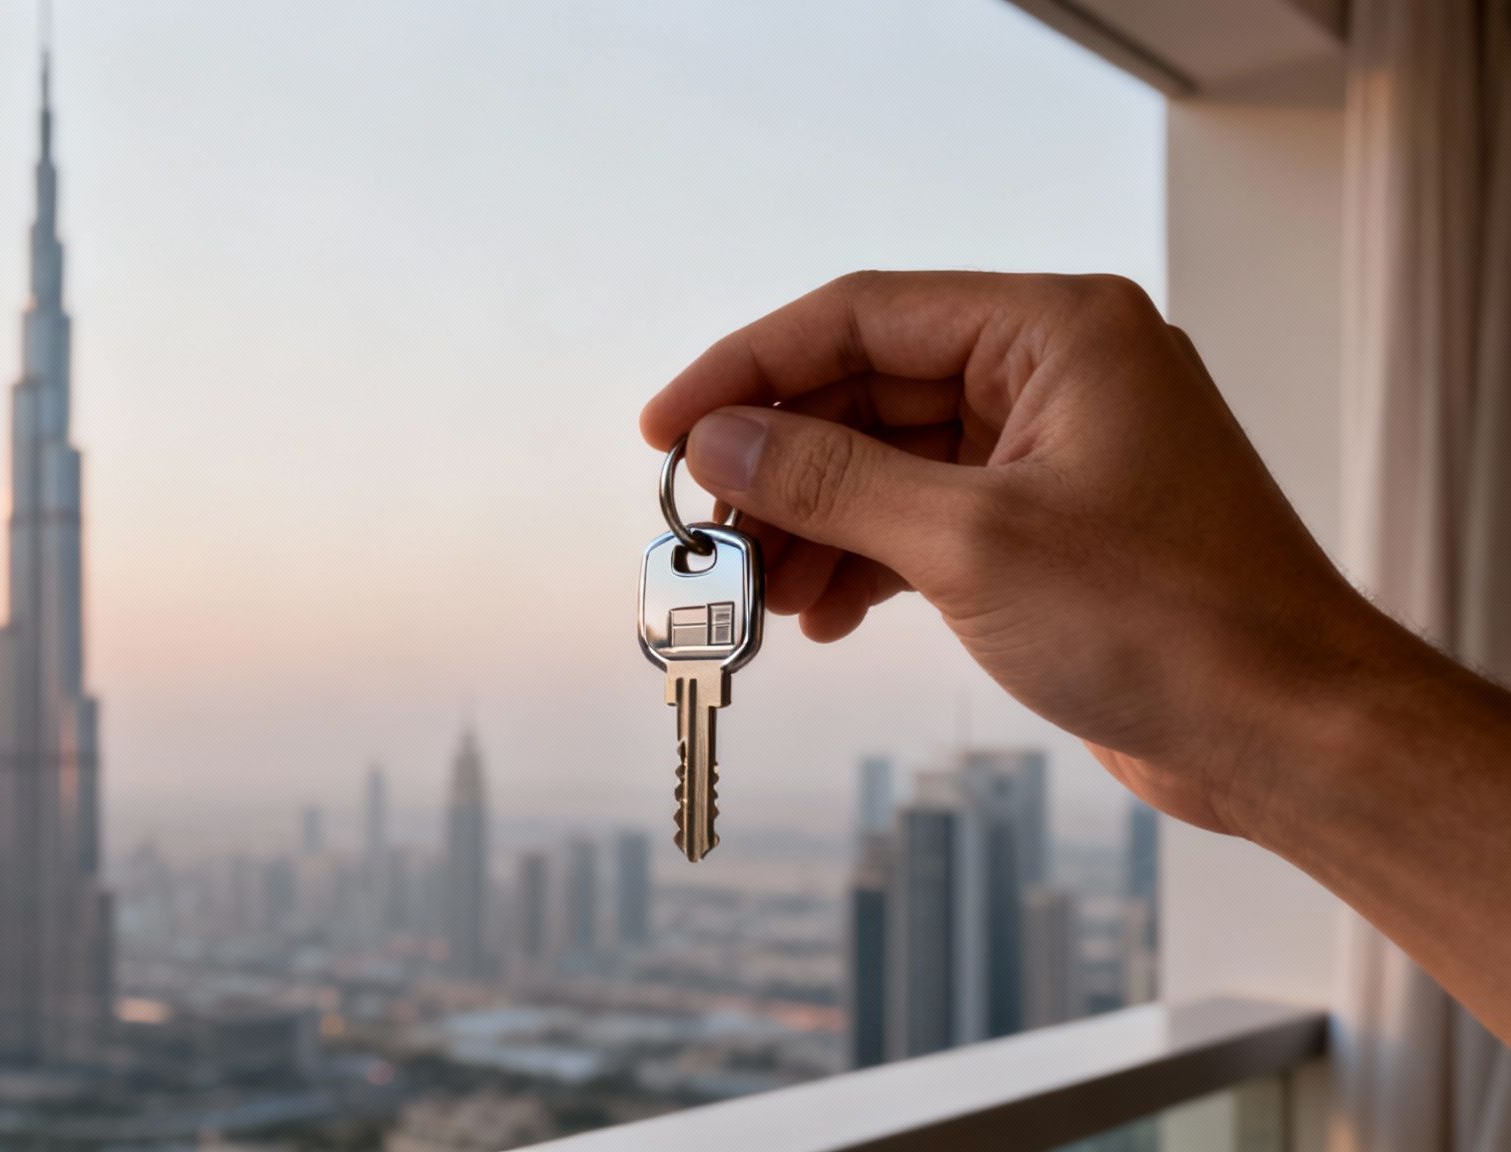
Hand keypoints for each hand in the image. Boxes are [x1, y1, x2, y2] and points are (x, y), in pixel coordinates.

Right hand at [641, 271, 1387, 838]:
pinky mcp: (1048, 525)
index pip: (860, 315)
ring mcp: (1051, 452)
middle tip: (704, 534)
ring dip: (812, 525)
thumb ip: (828, 480)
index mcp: (1055, 332)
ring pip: (887, 463)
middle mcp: (1053, 373)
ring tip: (757, 596)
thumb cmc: (1169, 622)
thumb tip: (717, 442)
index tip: (666, 429)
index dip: (747, 368)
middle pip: (866, 390)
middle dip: (778, 466)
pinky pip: (924, 519)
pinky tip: (820, 616)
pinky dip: (865, 562)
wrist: (1287, 733)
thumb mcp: (969, 542)